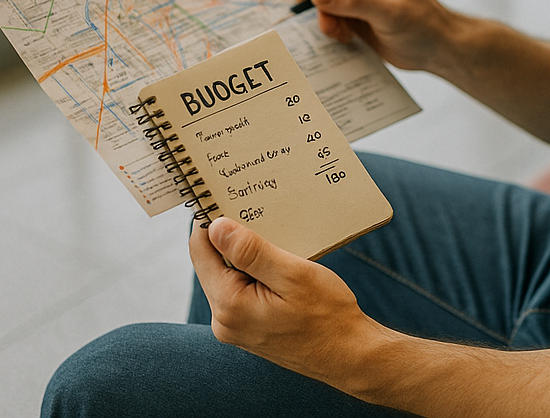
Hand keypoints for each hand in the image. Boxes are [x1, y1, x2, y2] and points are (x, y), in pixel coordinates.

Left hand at [189, 217, 391, 388]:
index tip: (225, 194)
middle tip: (255, 206)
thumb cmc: (327, 315)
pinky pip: (241, 288)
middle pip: (213, 262)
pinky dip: (255, 269)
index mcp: (229, 305)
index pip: (200, 251)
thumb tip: (216, 226)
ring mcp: (235, 326)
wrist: (349, 355)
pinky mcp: (249, 327)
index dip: (209, 220)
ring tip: (272, 231)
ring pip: (228, 274)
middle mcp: (224, 319)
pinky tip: (278, 258)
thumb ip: (251, 252)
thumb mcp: (293, 275)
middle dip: (231, 234)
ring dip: (246, 252)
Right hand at [295, 0, 459, 72]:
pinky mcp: (351, 9)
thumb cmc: (423, 24)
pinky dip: (330, 27)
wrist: (435, 49)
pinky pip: (326, 13)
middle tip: (326, 22)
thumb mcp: (388, 11)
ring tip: (341, 33)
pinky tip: (348, 37)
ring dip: (325, 17)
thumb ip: (353, 0)